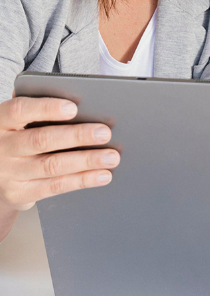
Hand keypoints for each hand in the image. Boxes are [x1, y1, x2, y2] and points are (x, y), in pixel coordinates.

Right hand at [0, 96, 118, 212]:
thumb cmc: (21, 134)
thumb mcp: (22, 120)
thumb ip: (42, 110)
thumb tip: (83, 101)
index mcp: (2, 121)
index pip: (20, 110)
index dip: (46, 108)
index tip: (73, 107)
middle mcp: (2, 147)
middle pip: (41, 140)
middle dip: (76, 136)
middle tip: (105, 133)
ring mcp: (9, 172)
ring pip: (52, 166)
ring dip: (86, 161)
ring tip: (112, 156)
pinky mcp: (19, 193)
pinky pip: (55, 186)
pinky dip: (82, 180)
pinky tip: (102, 175)